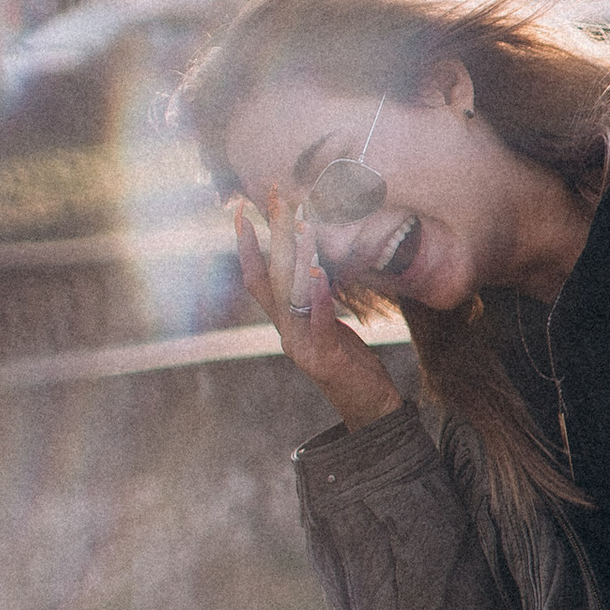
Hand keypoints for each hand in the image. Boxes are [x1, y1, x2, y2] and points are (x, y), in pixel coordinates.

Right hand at [234, 189, 403, 429]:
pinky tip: (319, 272)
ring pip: (291, 297)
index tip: (241, 214)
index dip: (247, 249)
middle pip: (271, 280)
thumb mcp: (328, 327)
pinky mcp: (325, 357)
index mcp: (284, 325)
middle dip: (271, 238)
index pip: (258, 281)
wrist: (368, 408)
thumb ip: (314, 300)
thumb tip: (311, 263)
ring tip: (300, 225)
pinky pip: (318, 320)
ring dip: (295, 259)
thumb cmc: (350, 364)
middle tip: (273, 200)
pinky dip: (317, 295)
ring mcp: (302, 346)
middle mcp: (286, 334)